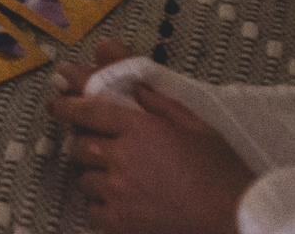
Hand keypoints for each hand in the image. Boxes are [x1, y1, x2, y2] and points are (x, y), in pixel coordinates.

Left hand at [47, 49, 251, 233]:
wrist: (238, 221)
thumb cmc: (222, 173)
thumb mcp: (194, 125)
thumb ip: (155, 98)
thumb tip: (126, 75)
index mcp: (140, 128)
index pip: (88, 110)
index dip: (67, 106)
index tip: (56, 106)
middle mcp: (122, 157)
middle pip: (80, 145)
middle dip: (87, 145)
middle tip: (106, 151)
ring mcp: (118, 192)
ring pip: (84, 179)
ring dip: (96, 177)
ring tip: (123, 182)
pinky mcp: (120, 223)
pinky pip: (92, 210)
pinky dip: (102, 207)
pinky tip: (123, 206)